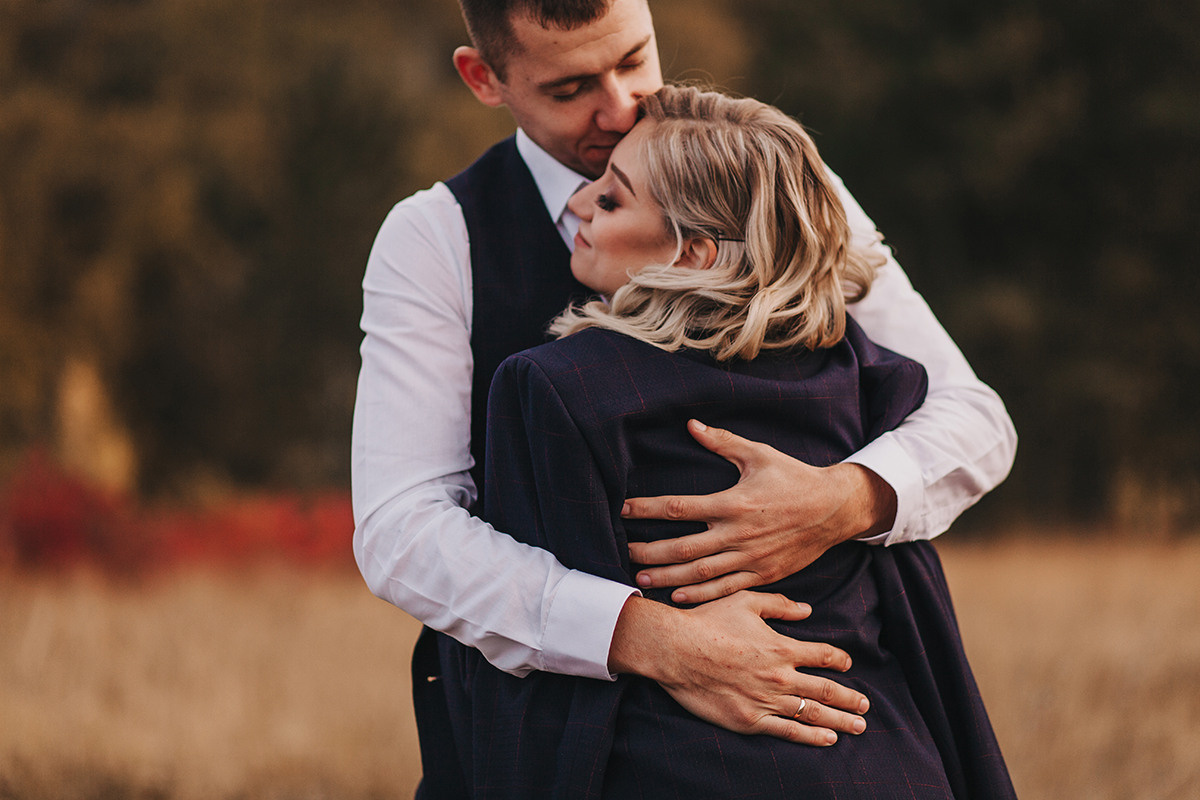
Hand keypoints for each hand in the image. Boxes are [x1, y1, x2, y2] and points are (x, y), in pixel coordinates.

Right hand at [607, 591, 868, 745]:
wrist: (676, 650)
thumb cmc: (708, 621)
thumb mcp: (745, 601)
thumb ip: (780, 605)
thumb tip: (807, 610)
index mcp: (782, 647)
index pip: (824, 655)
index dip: (840, 659)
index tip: (848, 663)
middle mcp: (781, 676)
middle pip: (827, 689)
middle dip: (851, 698)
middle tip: (866, 704)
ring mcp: (766, 700)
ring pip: (813, 713)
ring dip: (841, 719)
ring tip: (859, 725)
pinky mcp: (749, 720)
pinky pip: (788, 731)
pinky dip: (811, 736)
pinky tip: (829, 738)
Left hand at [624, 420, 896, 603]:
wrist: (836, 509)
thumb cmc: (794, 478)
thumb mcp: (759, 455)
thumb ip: (722, 442)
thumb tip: (691, 424)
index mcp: (734, 502)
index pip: (679, 507)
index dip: (647, 509)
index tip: (623, 510)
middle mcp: (738, 534)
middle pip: (683, 548)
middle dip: (650, 552)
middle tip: (624, 552)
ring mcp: (750, 558)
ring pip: (700, 574)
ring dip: (667, 578)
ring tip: (640, 579)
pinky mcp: (763, 574)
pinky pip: (726, 589)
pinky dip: (700, 595)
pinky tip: (677, 596)